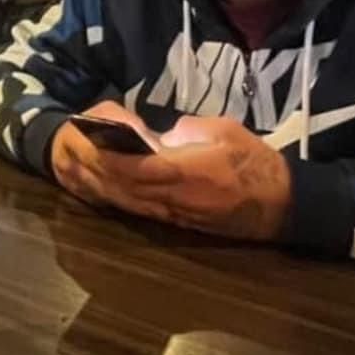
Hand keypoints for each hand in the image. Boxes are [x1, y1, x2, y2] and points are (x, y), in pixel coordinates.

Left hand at [57, 113, 291, 241]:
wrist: (283, 205)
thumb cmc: (256, 163)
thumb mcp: (223, 131)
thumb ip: (186, 130)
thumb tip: (159, 136)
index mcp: (185, 172)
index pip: (133, 165)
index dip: (107, 154)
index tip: (89, 136)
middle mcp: (173, 198)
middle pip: (122, 186)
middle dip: (94, 169)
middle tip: (71, 149)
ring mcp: (173, 214)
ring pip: (126, 201)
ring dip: (98, 186)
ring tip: (74, 166)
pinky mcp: (177, 223)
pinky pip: (137, 210)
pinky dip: (115, 198)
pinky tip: (99, 188)